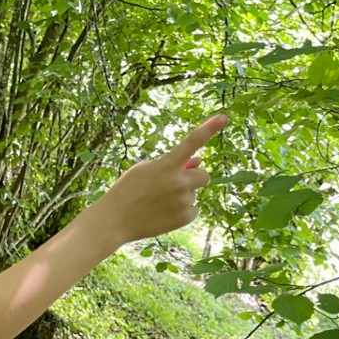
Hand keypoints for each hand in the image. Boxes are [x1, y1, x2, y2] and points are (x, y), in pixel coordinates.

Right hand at [98, 115, 226, 245]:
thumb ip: (171, 164)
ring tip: (159, 203)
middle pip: (203, 175)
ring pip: (194, 193)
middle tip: (172, 186)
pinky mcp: (186, 217)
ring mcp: (184, 200)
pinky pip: (193, 209)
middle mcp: (179, 181)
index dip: (209, 128)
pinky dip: (182, 211)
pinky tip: (163, 214)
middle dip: (192, 178)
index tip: (224, 117)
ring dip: (182, 196)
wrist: (114, 220)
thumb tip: (197, 163)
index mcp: (166, 164)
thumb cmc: (126, 191)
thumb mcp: (144, 170)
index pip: (192, 142)